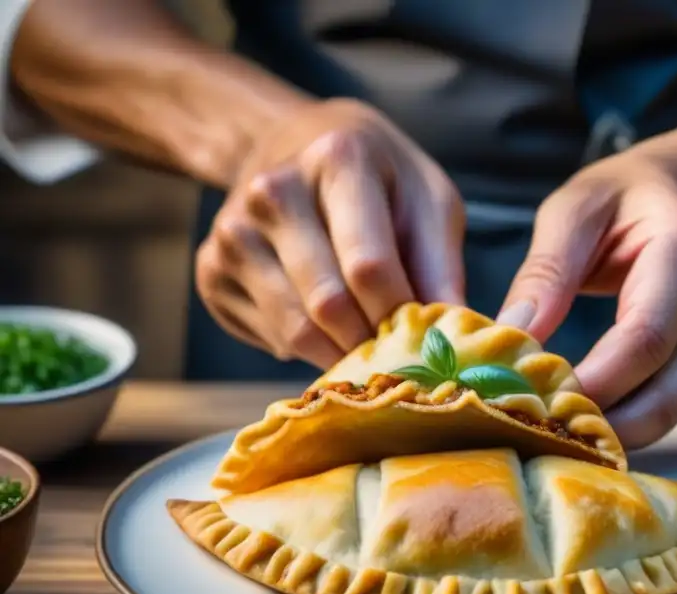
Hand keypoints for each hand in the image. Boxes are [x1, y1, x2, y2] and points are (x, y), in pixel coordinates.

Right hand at [195, 98, 465, 367]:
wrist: (291, 145)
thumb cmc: (378, 179)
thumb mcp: (427, 200)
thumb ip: (441, 263)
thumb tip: (456, 329)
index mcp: (336, 160)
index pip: (369, 267)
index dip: (401, 317)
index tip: (423, 338)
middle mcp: (271, 191)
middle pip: (328, 305)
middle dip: (372, 343)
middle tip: (399, 355)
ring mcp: (232, 232)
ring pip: (296, 331)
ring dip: (341, 353)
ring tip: (368, 343)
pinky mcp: (211, 271)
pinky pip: (271, 339)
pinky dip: (307, 349)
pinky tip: (325, 324)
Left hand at [497, 147, 676, 448]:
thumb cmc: (623, 198)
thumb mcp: (573, 211)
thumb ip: (544, 272)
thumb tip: (512, 338)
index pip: (646, 337)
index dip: (596, 382)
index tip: (543, 402)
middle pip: (668, 391)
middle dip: (606, 424)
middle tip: (547, 433)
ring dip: (621, 426)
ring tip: (566, 420)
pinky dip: (643, 416)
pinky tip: (605, 402)